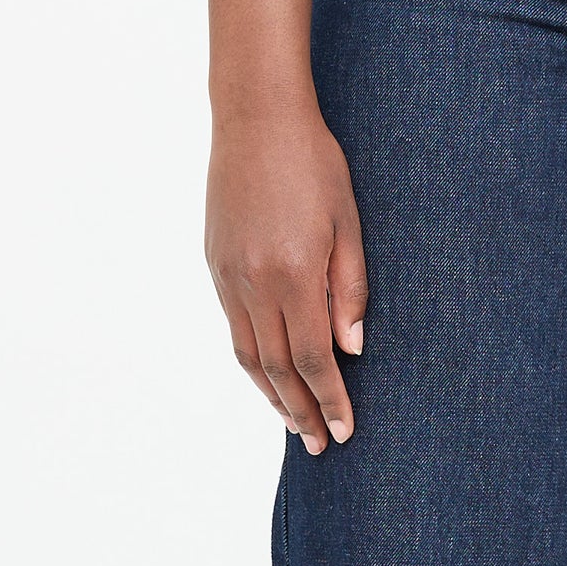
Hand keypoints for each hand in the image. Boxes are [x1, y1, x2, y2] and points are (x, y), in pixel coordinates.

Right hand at [205, 96, 367, 453]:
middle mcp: (254, 283)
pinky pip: (232, 328)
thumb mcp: (349, 223)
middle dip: (301, 411)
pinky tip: (267, 375)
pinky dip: (252, 361)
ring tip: (294, 424)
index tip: (345, 431)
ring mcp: (228, 276)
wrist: (255, 119)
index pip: (312, 358)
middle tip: (320, 445)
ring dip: (271, 396)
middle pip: (277, 368)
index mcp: (294, 274)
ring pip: (248, 354)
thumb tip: (352, 349)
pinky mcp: (215, 265)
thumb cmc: (314, 163)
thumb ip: (351, 289)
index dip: (330, 400)